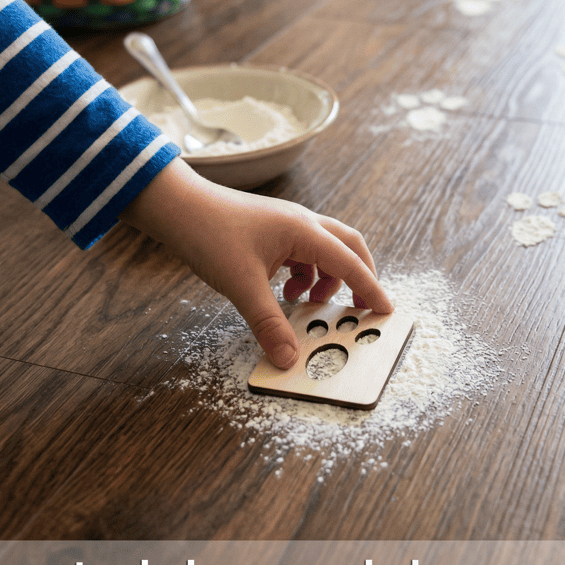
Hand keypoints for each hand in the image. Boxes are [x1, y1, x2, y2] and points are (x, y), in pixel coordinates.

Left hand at [120, 158, 392, 367]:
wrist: (178, 206)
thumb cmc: (210, 235)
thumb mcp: (242, 286)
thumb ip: (269, 323)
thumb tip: (289, 358)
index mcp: (304, 231)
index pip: (350, 263)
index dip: (370, 289)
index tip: (386, 312)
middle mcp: (302, 223)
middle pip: (348, 247)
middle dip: (359, 277)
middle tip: (359, 307)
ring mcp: (287, 223)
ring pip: (325, 249)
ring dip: (326, 277)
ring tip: (307, 302)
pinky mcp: (272, 229)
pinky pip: (303, 251)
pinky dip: (305, 272)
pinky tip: (284, 290)